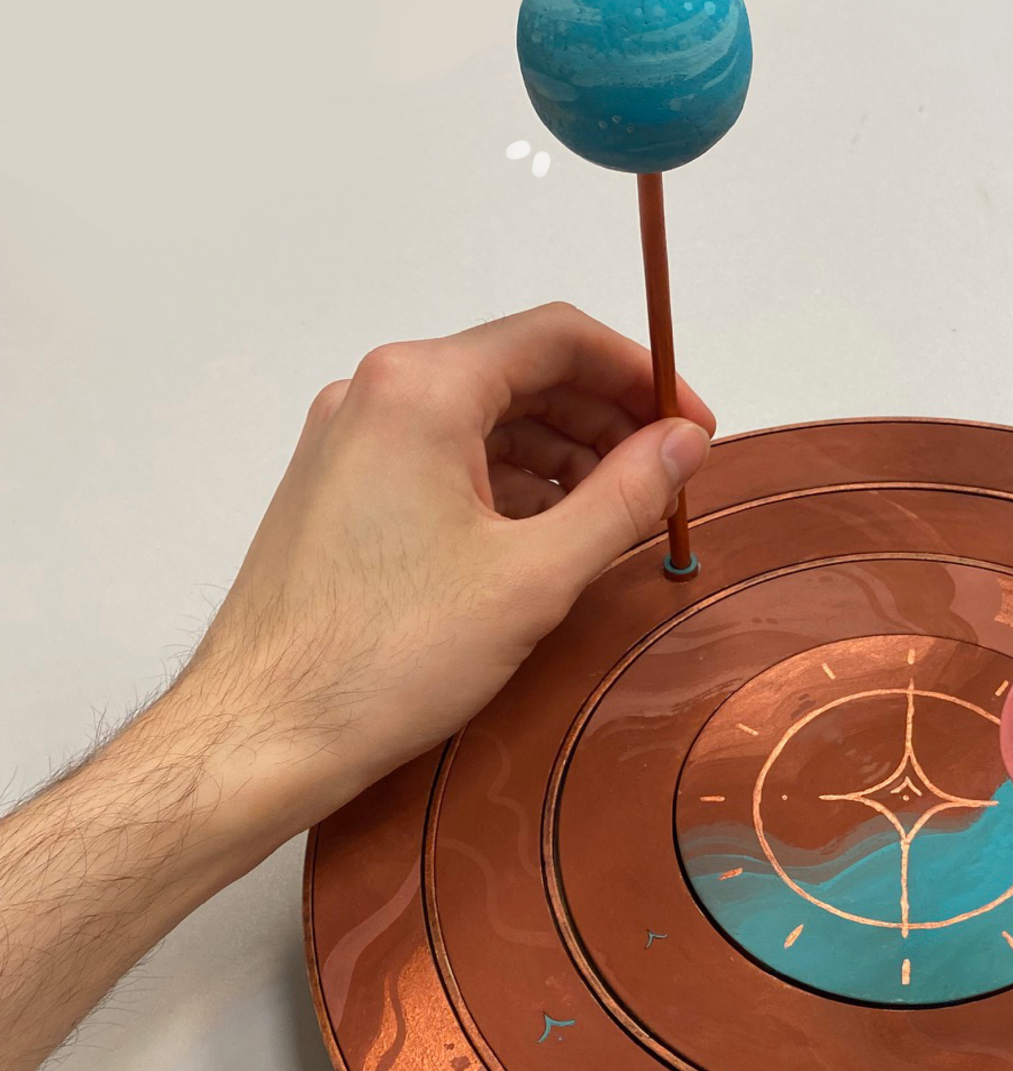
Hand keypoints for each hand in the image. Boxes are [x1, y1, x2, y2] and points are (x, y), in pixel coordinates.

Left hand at [180, 300, 712, 838]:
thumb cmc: (381, 660)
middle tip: (667, 476)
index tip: (691, 426)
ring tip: (617, 514)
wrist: (263, 732)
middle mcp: (376, 396)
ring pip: (485, 417)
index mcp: (420, 390)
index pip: (558, 338)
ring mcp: (351, 441)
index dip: (641, 375)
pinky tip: (549, 535)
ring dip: (562, 453)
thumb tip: (685, 444)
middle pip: (522, 371)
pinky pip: (445, 456)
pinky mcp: (342, 488)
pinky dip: (510, 481)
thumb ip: (624, 497)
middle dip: (605, 418)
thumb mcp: (535, 576)